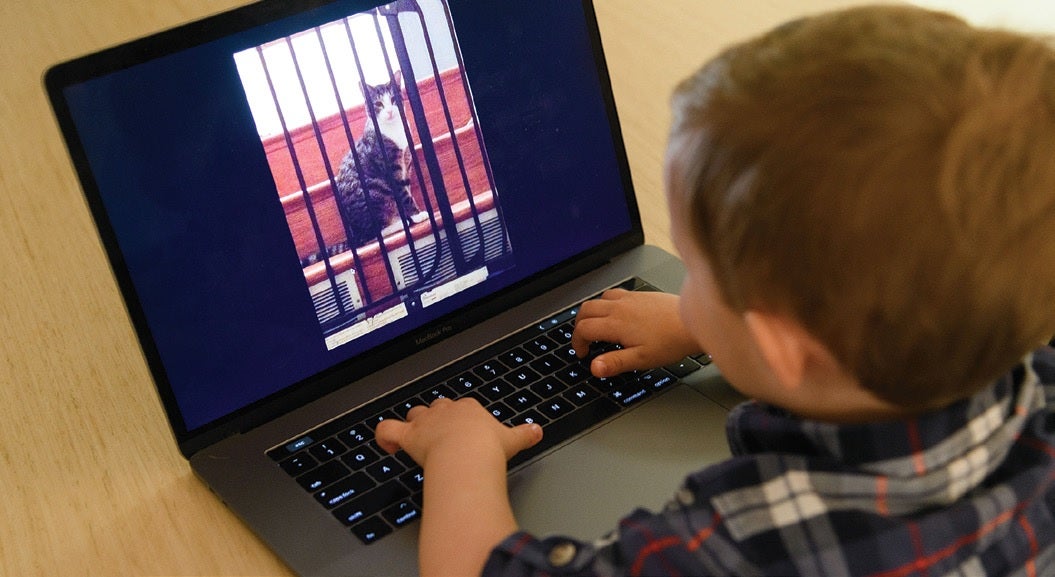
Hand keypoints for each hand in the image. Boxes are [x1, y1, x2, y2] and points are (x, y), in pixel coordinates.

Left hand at [375, 397, 541, 468]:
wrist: (469, 456)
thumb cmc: (488, 448)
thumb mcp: (512, 440)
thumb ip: (524, 434)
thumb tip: (538, 431)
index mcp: (469, 409)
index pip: (462, 408)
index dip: (461, 420)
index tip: (465, 434)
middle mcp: (445, 411)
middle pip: (436, 409)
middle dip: (437, 420)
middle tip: (442, 437)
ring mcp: (425, 423)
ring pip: (414, 415)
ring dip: (413, 425)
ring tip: (414, 439)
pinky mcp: (408, 437)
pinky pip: (388, 430)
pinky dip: (384, 436)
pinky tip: (387, 446)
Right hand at [572, 289, 700, 376]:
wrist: (693, 322)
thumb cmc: (671, 341)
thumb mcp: (642, 359)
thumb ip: (615, 362)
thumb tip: (594, 367)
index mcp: (616, 323)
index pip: (584, 329)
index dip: (578, 342)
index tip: (583, 353)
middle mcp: (619, 307)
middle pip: (586, 310)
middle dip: (579, 325)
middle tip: (584, 340)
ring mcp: (630, 298)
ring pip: (599, 299)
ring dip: (592, 312)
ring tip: (597, 326)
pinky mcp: (640, 295)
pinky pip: (614, 293)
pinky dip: (606, 303)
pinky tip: (617, 313)